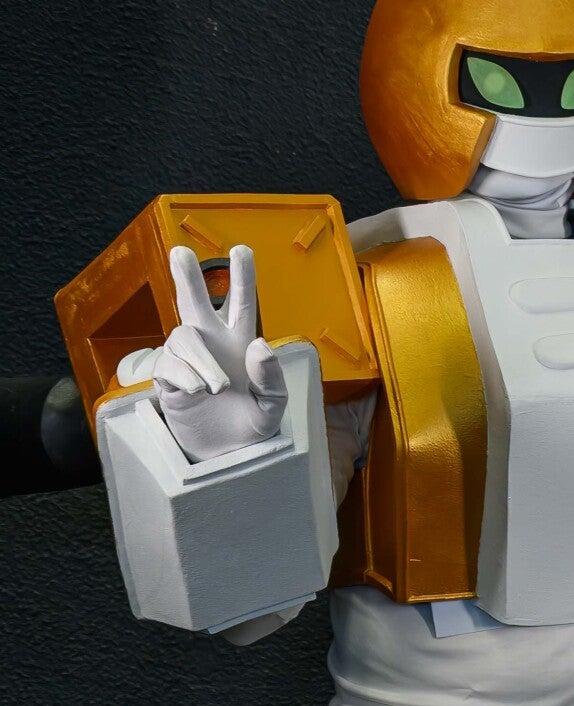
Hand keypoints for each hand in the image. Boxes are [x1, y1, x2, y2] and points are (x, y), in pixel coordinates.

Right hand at [149, 244, 287, 463]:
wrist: (228, 456)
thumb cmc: (251, 425)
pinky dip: (186, 376)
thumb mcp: (273, 407)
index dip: (241, 277)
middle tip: (181, 252)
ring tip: (217, 386)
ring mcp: (186, 360)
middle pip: (194, 300)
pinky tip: (198, 391)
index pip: (241, 303)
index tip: (241, 249)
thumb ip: (272, 379)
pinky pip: (169, 365)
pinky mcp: (167, 380)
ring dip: (202, 360)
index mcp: (239, 343)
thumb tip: (258, 346)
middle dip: (187, 276)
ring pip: (184, 337)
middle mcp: (210, 344)